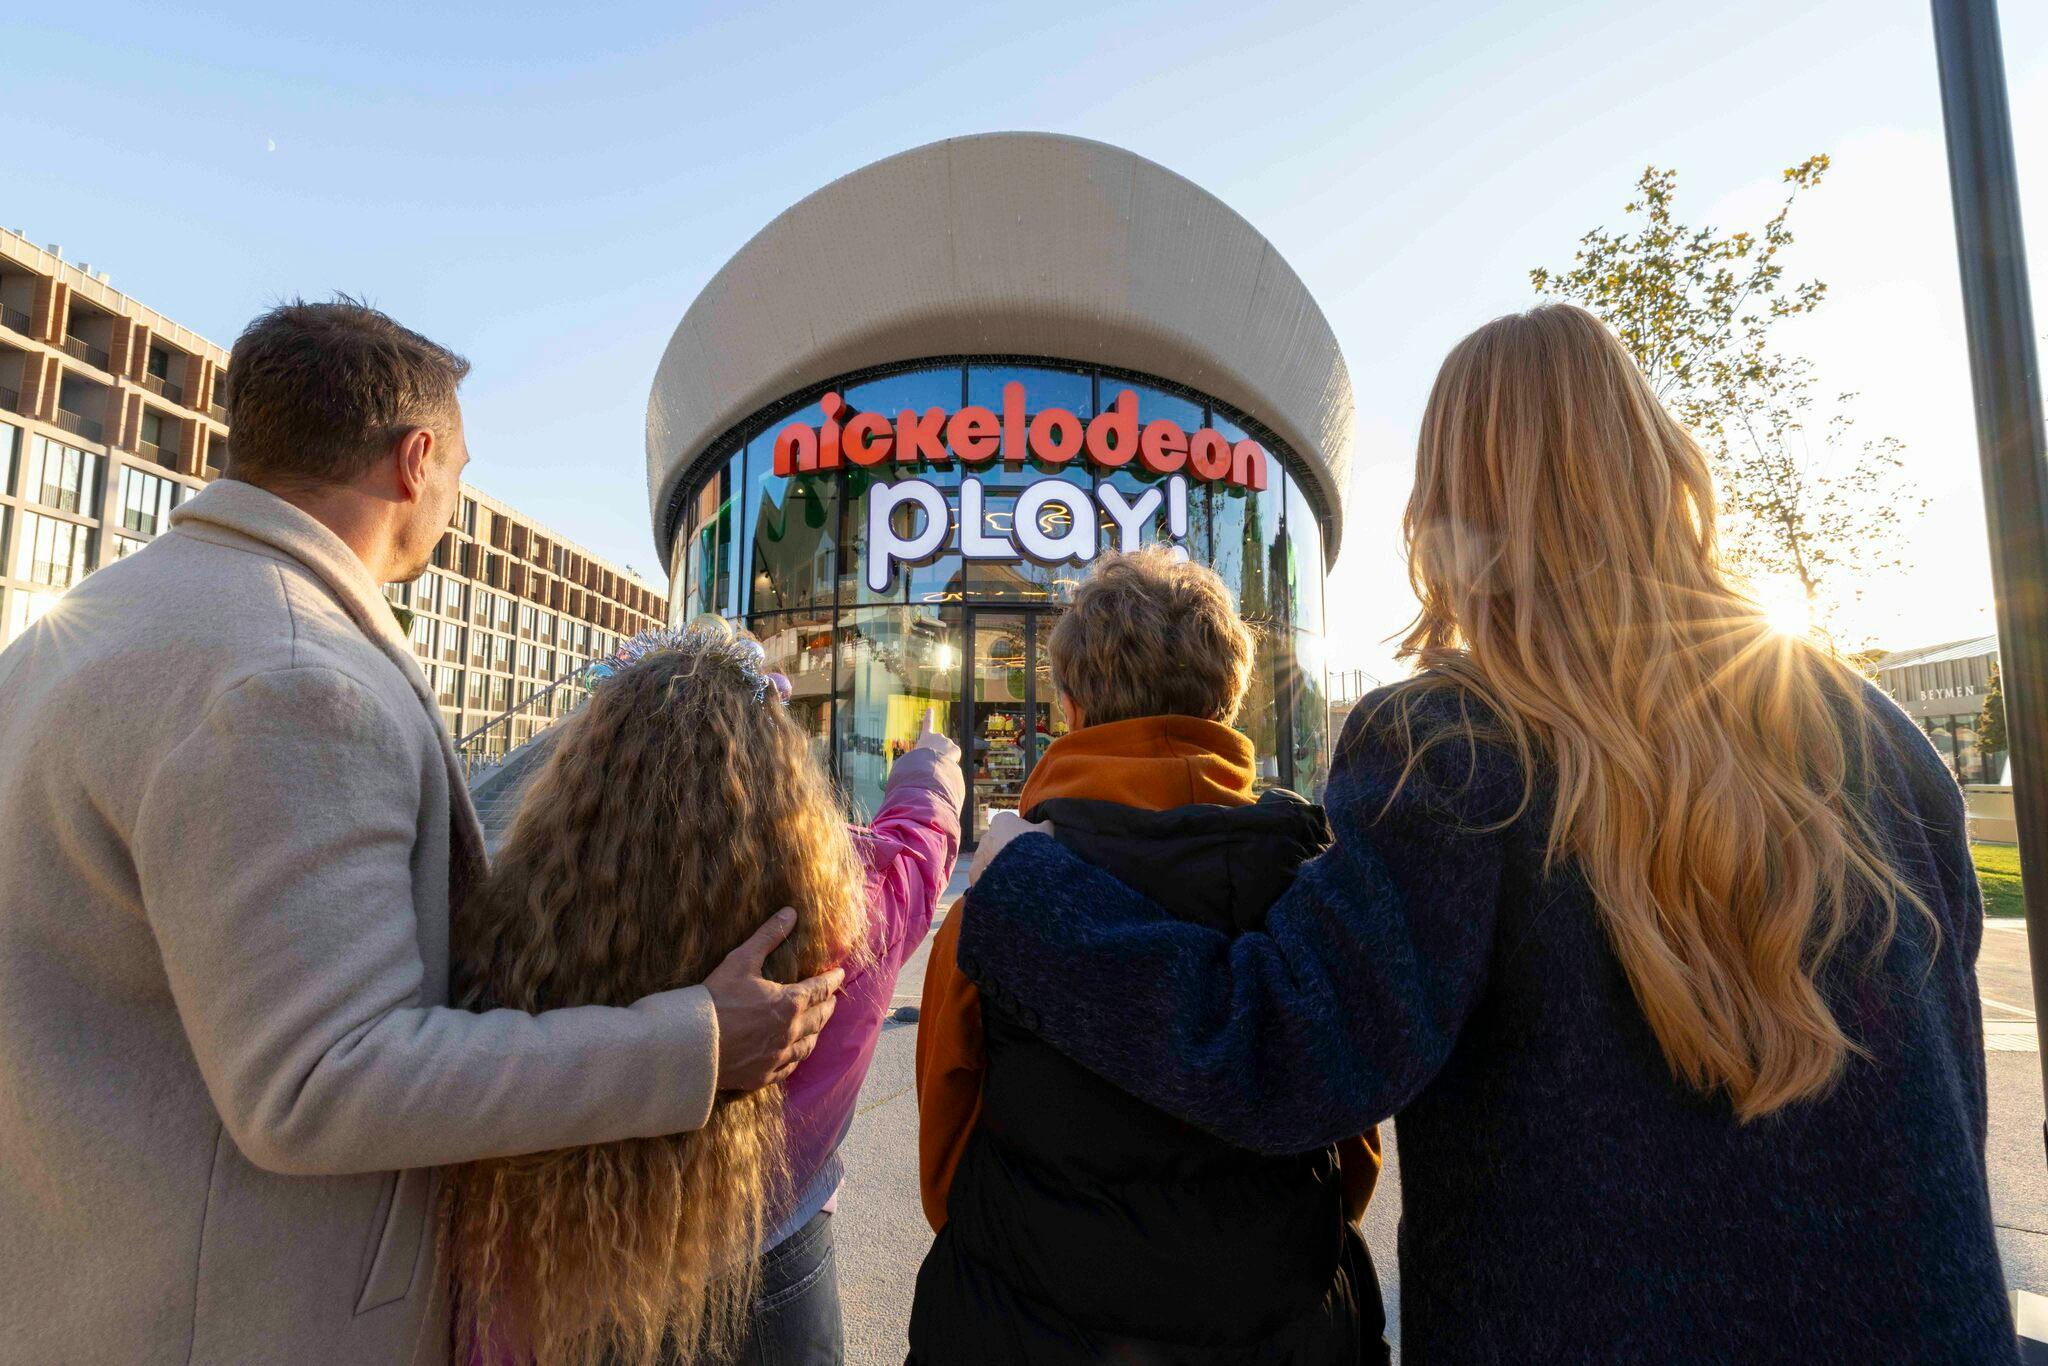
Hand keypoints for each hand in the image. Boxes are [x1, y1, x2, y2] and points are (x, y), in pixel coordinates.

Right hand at [704, 908, 844, 1090]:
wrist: (692, 1043)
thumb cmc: (716, 999)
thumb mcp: (741, 960)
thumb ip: (768, 936)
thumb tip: (790, 912)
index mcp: (790, 1003)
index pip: (821, 989)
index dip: (832, 980)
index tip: (840, 974)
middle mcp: (791, 1032)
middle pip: (820, 1018)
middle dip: (828, 1006)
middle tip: (833, 999)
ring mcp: (778, 1056)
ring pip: (808, 1045)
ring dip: (817, 1032)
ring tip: (819, 1025)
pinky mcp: (763, 1075)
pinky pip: (789, 1068)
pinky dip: (797, 1058)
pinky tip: (795, 1055)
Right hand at [910, 707, 960, 764]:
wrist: (930, 762)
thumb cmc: (919, 762)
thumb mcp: (914, 757)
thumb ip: (920, 757)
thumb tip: (925, 763)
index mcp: (926, 737)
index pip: (927, 724)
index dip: (929, 716)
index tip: (930, 709)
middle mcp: (937, 736)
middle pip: (940, 745)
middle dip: (938, 752)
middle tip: (933, 760)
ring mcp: (948, 741)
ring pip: (947, 753)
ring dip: (944, 759)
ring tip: (938, 763)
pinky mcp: (956, 749)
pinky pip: (954, 758)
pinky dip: (951, 762)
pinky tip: (946, 764)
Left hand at [969, 809, 1050, 886]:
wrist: (1021, 872)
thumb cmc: (1034, 847)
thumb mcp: (1046, 831)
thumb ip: (1045, 824)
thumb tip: (1047, 822)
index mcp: (1002, 821)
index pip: (1010, 826)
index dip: (1021, 837)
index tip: (1029, 847)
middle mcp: (986, 835)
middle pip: (998, 843)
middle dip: (1006, 851)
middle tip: (1022, 864)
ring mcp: (978, 854)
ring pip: (989, 860)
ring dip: (998, 867)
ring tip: (1013, 878)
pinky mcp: (974, 872)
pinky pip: (983, 876)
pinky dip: (991, 881)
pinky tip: (1003, 887)